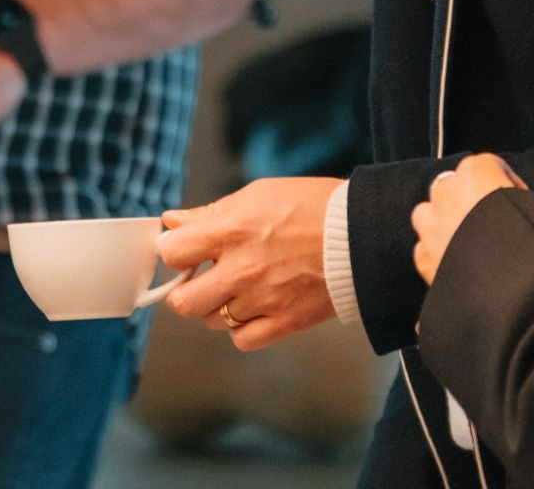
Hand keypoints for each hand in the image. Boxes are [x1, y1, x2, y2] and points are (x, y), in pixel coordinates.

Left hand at [155, 177, 341, 349]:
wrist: (361, 234)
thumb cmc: (311, 207)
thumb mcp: (256, 195)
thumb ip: (210, 213)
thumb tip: (171, 222)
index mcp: (231, 232)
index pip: (172, 253)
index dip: (171, 251)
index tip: (180, 249)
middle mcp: (241, 270)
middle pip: (183, 301)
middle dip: (184, 290)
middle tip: (199, 277)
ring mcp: (262, 300)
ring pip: (211, 321)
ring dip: (215, 306)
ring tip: (234, 287)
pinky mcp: (285, 322)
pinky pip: (242, 339)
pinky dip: (242, 328)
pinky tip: (252, 308)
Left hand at [410, 155, 525, 284]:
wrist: (514, 292)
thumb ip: (519, 198)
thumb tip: (516, 208)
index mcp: (477, 171)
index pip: (488, 166)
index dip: (506, 185)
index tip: (519, 203)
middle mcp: (447, 191)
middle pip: (453, 186)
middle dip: (468, 200)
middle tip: (493, 224)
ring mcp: (431, 224)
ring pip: (429, 213)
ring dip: (444, 223)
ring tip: (470, 243)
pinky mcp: (424, 256)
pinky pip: (425, 248)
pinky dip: (438, 254)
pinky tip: (460, 267)